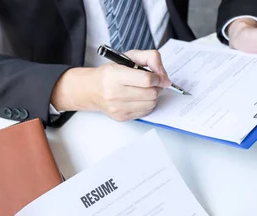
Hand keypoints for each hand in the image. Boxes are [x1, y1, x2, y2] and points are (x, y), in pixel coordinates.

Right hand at [51, 50, 171, 120]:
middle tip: (153, 83)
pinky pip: (145, 112)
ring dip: (153, 96)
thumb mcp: (129, 57)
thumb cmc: (111, 73)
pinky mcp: (122, 117)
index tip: (160, 77)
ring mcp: (118, 108)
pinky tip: (140, 98)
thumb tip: (164, 76)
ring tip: (146, 90)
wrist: (92, 89)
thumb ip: (150, 58)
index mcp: (115, 75)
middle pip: (151, 93)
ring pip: (151, 104)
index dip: (159, 78)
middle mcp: (114, 93)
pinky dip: (147, 104)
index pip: (146, 79)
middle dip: (157, 87)